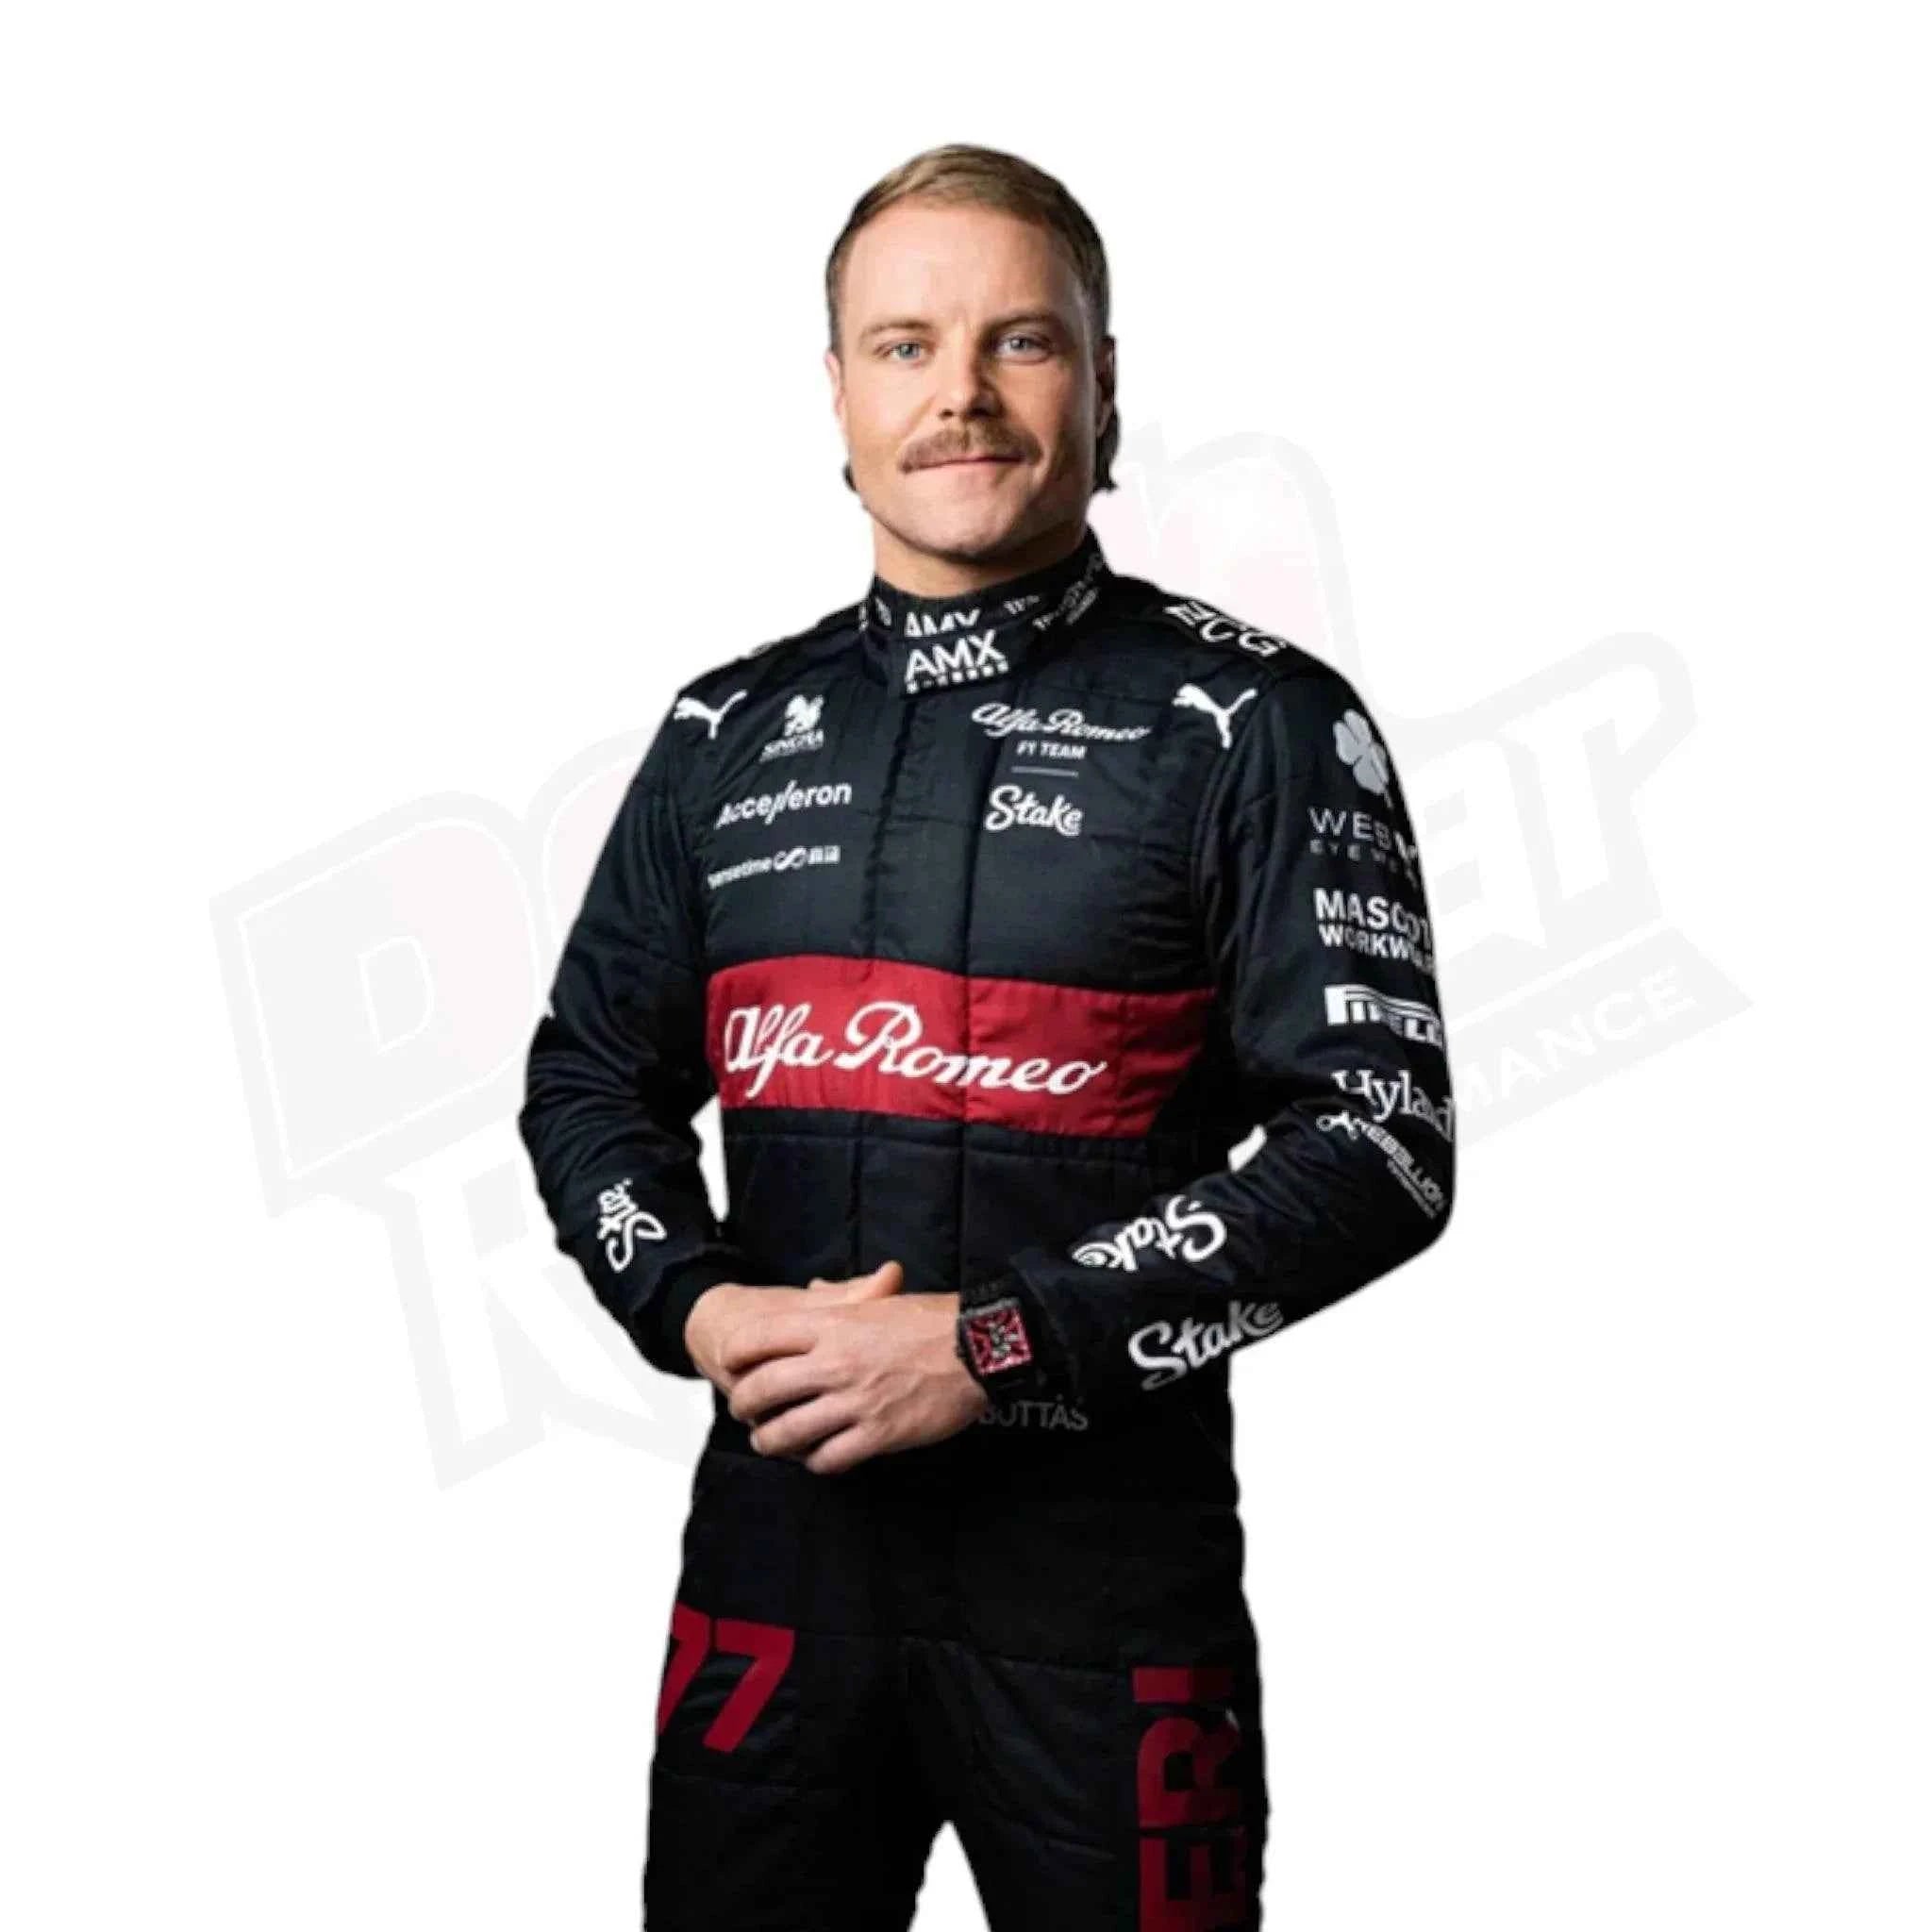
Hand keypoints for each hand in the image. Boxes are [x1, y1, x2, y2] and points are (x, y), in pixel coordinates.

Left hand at [719, 1266, 990, 1475]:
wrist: (980, 1346)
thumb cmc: (933, 1320)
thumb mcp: (879, 1299)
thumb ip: (840, 1300)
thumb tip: (815, 1291)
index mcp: (831, 1325)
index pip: (758, 1340)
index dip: (735, 1356)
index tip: (732, 1365)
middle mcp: (834, 1363)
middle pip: (761, 1390)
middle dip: (744, 1405)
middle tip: (744, 1411)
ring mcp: (854, 1401)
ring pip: (787, 1432)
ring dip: (770, 1441)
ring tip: (769, 1442)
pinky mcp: (877, 1434)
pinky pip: (829, 1458)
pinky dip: (815, 1461)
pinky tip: (818, 1456)